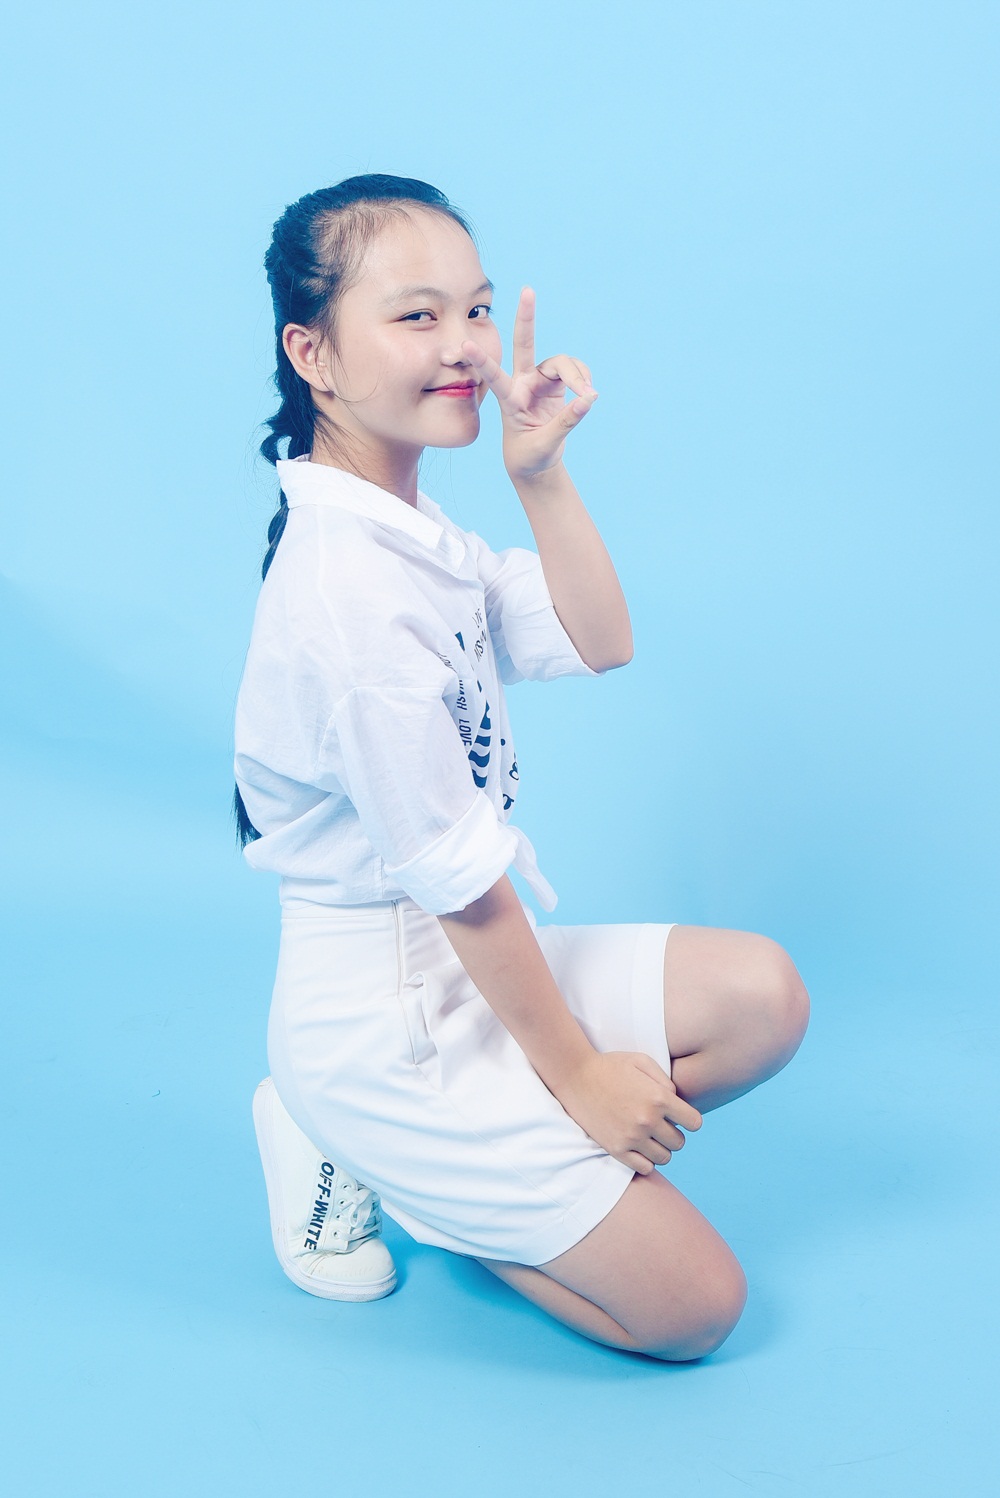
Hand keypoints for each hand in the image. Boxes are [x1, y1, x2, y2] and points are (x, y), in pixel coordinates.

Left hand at [462, 286, 598, 480]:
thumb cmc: (530, 456)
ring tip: (590, 395)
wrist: (535, 463)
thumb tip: (589, 398)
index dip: (481, 361)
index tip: (464, 345)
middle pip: (525, 344)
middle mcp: (523, 383)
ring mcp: (540, 380)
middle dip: (526, 318)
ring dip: (579, 376)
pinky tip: (587, 394)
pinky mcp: (556, 384)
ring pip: (562, 363)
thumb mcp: (544, 445)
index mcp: (510, 400)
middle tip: (528, 290)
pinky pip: (575, 371)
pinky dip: (584, 379)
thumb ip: (566, 422)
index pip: (494, 377)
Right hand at [553, 1051, 702, 1174]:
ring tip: (649, 1136)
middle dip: (674, 1133)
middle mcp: (647, 1120)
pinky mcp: (616, 1149)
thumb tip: (678, 1102)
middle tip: (659, 1124)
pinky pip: (645, 1168)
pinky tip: (638, 1146)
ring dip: (661, 1148)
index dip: (688, 1119)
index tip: (678, 1115)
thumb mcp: (642, 1061)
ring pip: (665, 1158)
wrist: (575, 1076)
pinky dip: (646, 1160)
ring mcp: (631, 1137)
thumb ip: (666, 1081)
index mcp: (658, 1098)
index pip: (694, 1123)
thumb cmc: (610, 1065)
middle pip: (680, 1142)